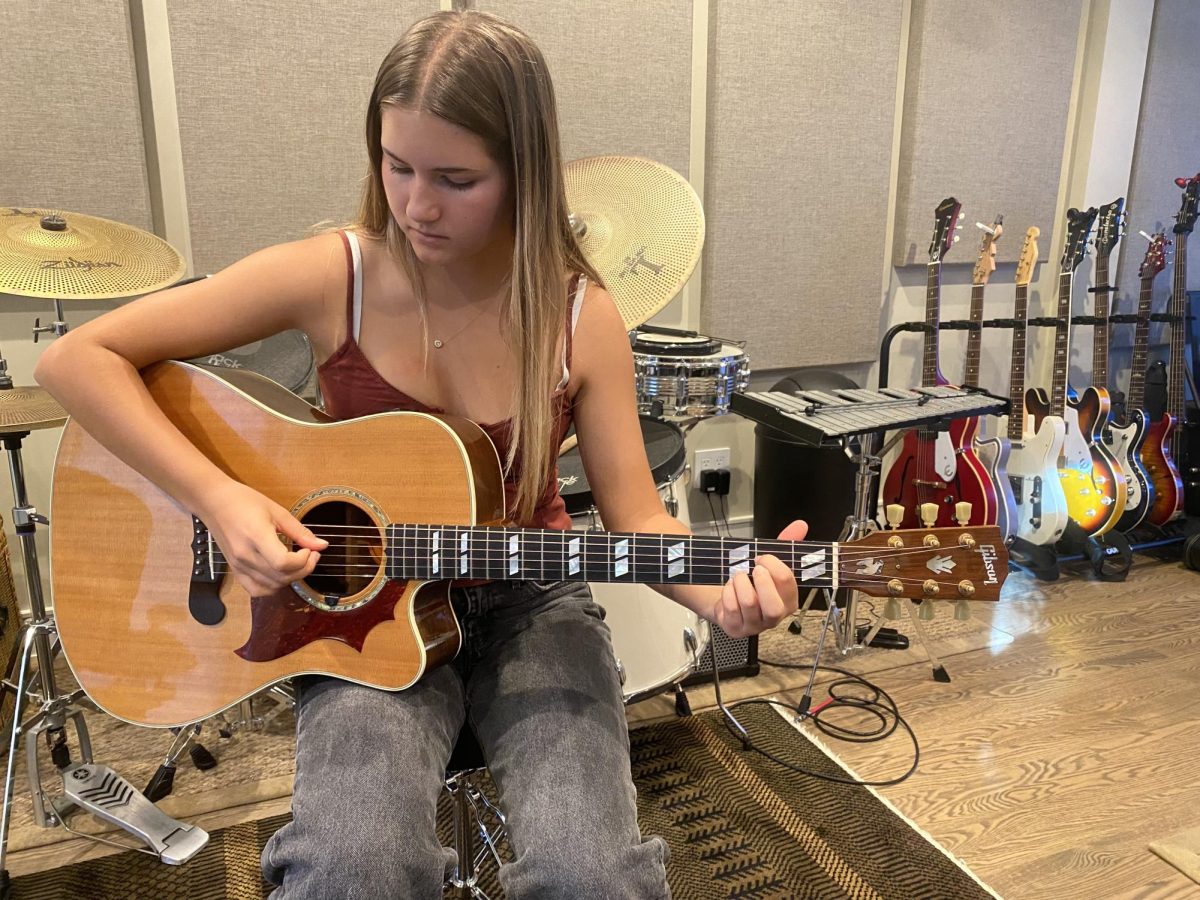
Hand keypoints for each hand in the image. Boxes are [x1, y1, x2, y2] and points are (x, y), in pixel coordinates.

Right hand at [199, 481, 328, 597]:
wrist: (213, 503)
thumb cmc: (244, 501)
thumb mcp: (277, 511)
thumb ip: (299, 531)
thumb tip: (321, 545)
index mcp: (256, 536)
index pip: (283, 563)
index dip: (303, 561)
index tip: (310, 549)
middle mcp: (245, 556)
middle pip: (281, 577)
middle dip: (304, 569)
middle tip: (311, 554)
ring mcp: (238, 565)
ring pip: (271, 586)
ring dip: (291, 578)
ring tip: (298, 562)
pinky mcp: (235, 570)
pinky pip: (256, 590)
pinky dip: (273, 587)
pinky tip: (280, 574)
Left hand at [711, 520, 807, 637]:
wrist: (728, 598)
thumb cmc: (753, 582)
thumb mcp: (769, 563)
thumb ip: (785, 544)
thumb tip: (801, 525)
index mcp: (788, 601)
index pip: (788, 584)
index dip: (774, 565)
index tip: (761, 558)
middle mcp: (774, 618)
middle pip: (774, 608)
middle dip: (762, 583)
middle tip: (753, 569)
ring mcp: (754, 626)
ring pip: (749, 605)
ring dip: (741, 583)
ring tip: (738, 576)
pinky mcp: (735, 629)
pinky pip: (731, 609)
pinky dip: (728, 592)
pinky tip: (729, 587)